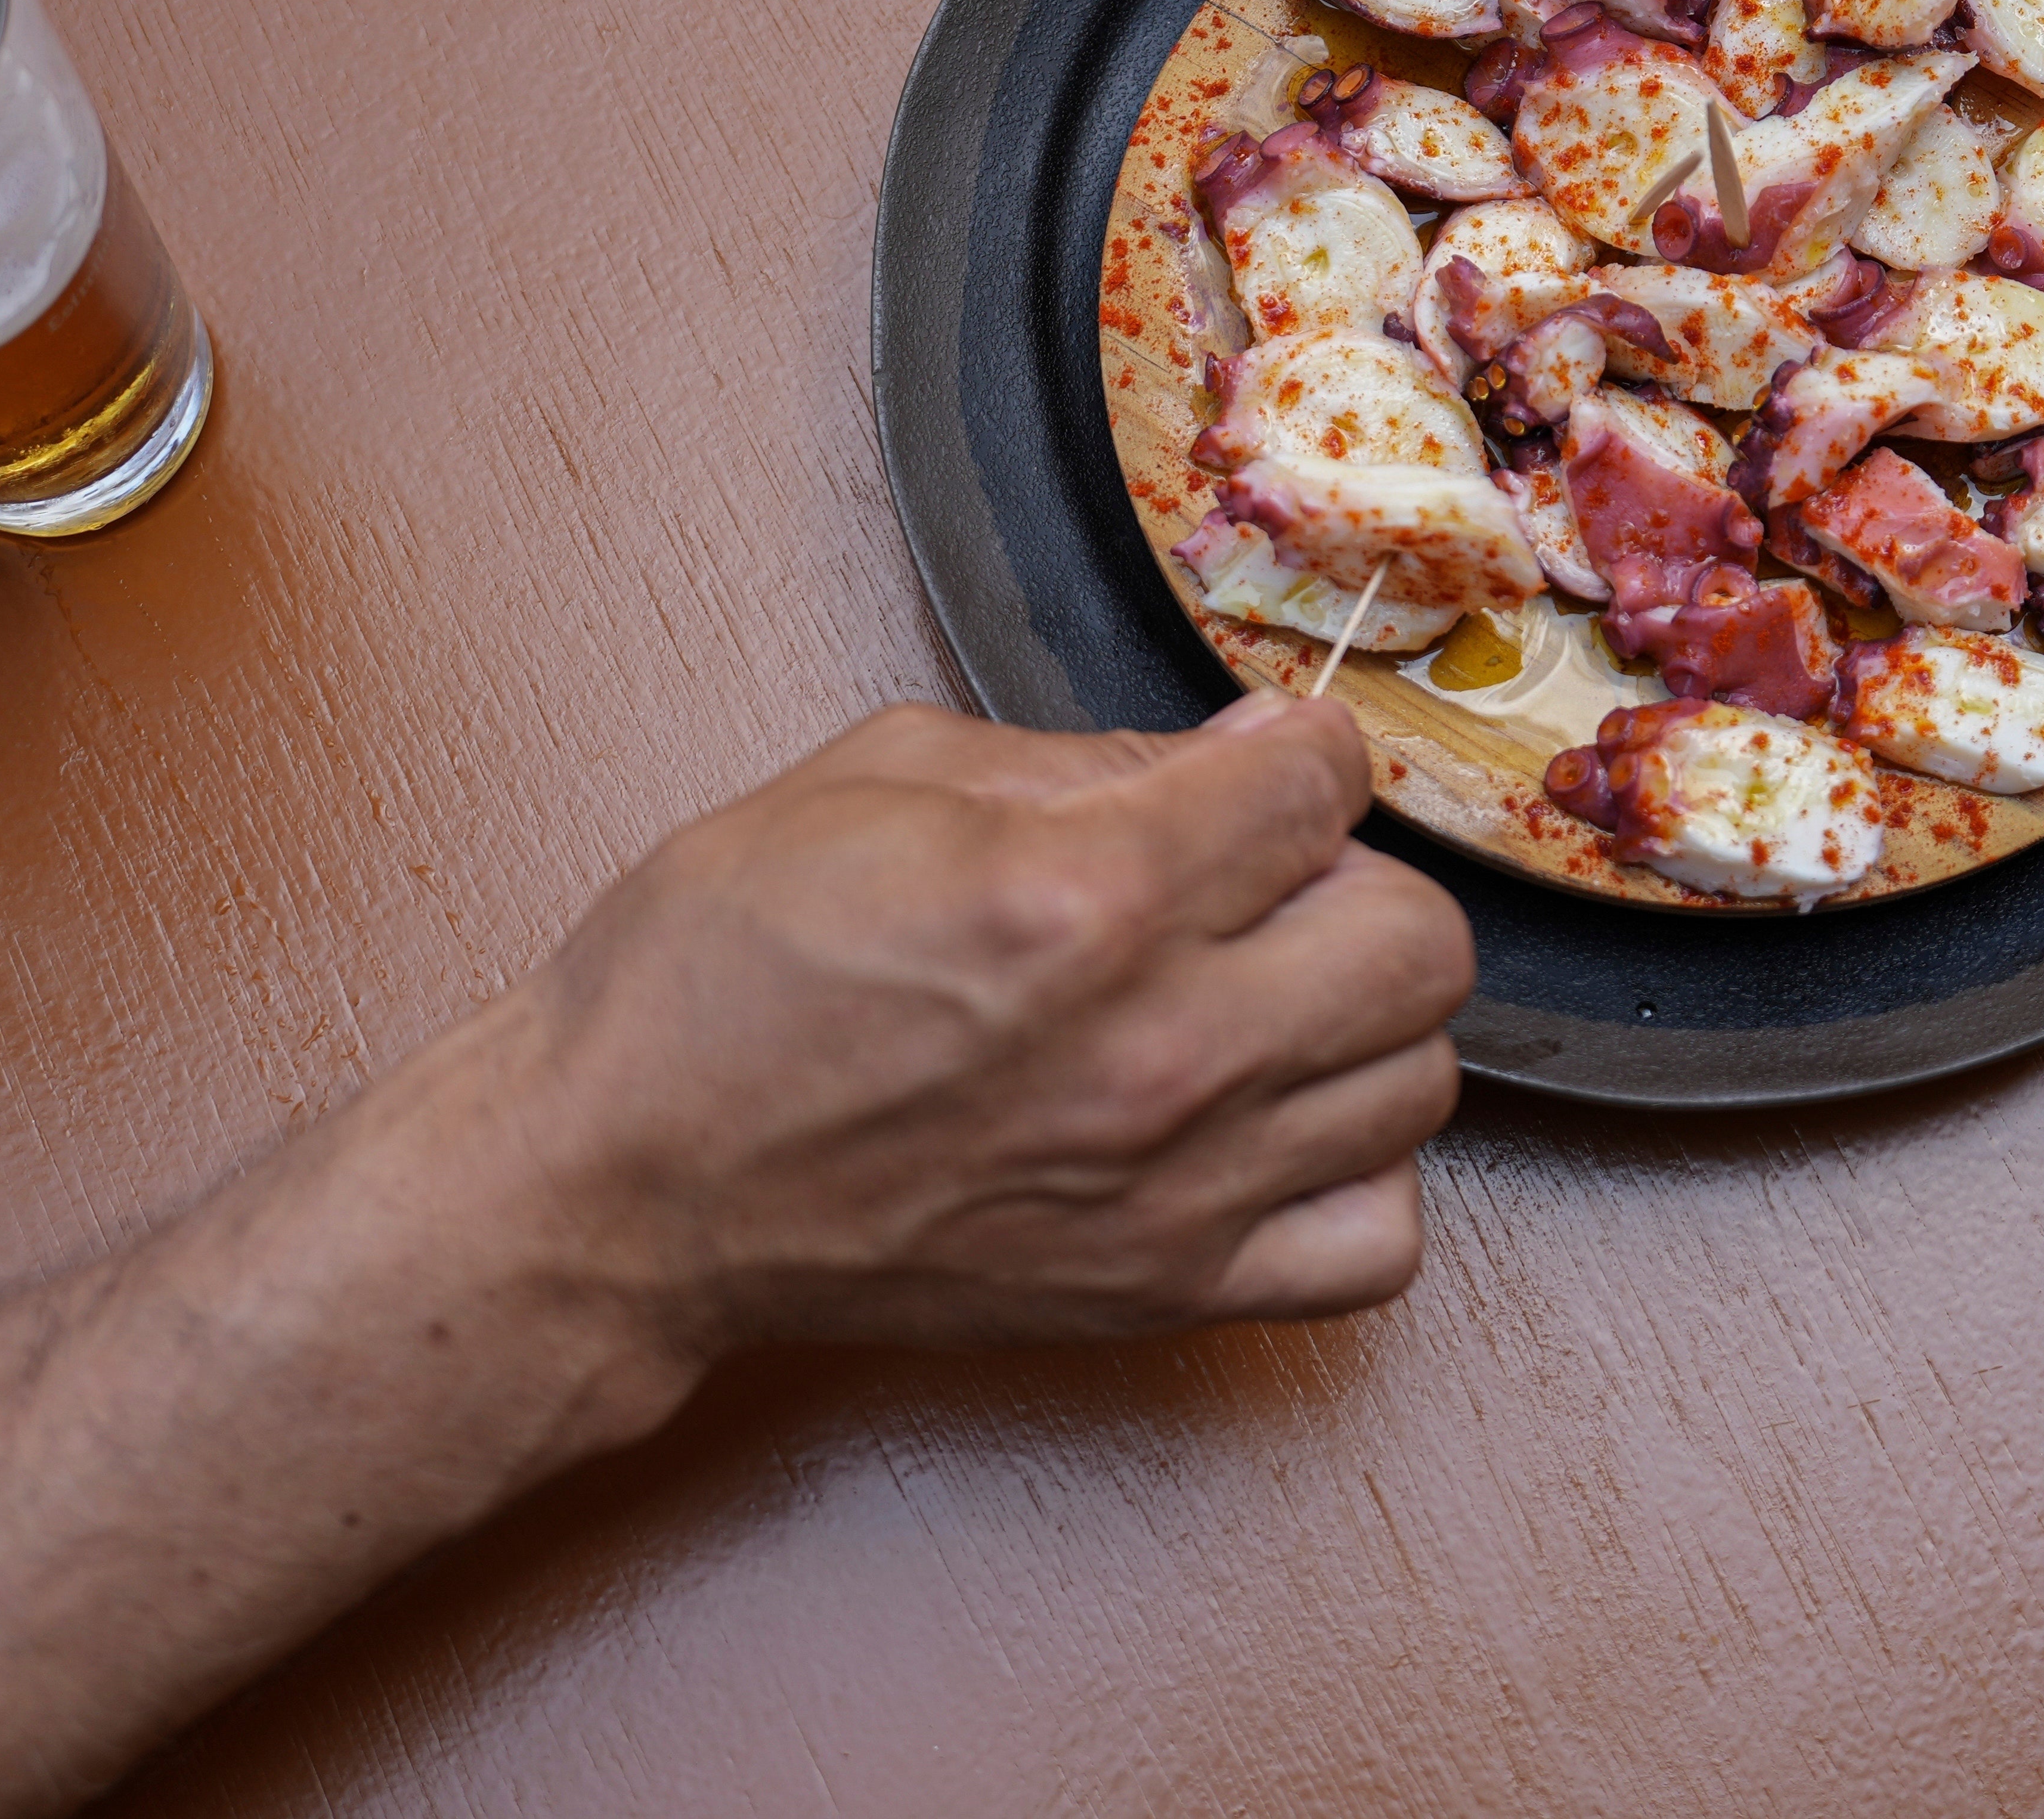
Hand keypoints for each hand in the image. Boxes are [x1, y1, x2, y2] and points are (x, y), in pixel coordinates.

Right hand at [519, 696, 1473, 1356]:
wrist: (623, 1184)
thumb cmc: (719, 976)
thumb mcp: (884, 777)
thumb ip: (1090, 757)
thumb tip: (1241, 753)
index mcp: (1085, 896)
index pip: (1326, 784)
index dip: (1296, 752)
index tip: (1253, 768)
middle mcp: (1158, 1050)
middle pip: (1420, 939)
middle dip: (1349, 880)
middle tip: (1260, 882)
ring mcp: (1175, 1188)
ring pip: (1418, 1081)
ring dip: (1354, 1021)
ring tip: (1256, 1000)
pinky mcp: (1164, 1290)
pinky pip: (1377, 1241)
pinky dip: (1350, 1175)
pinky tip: (1267, 1124)